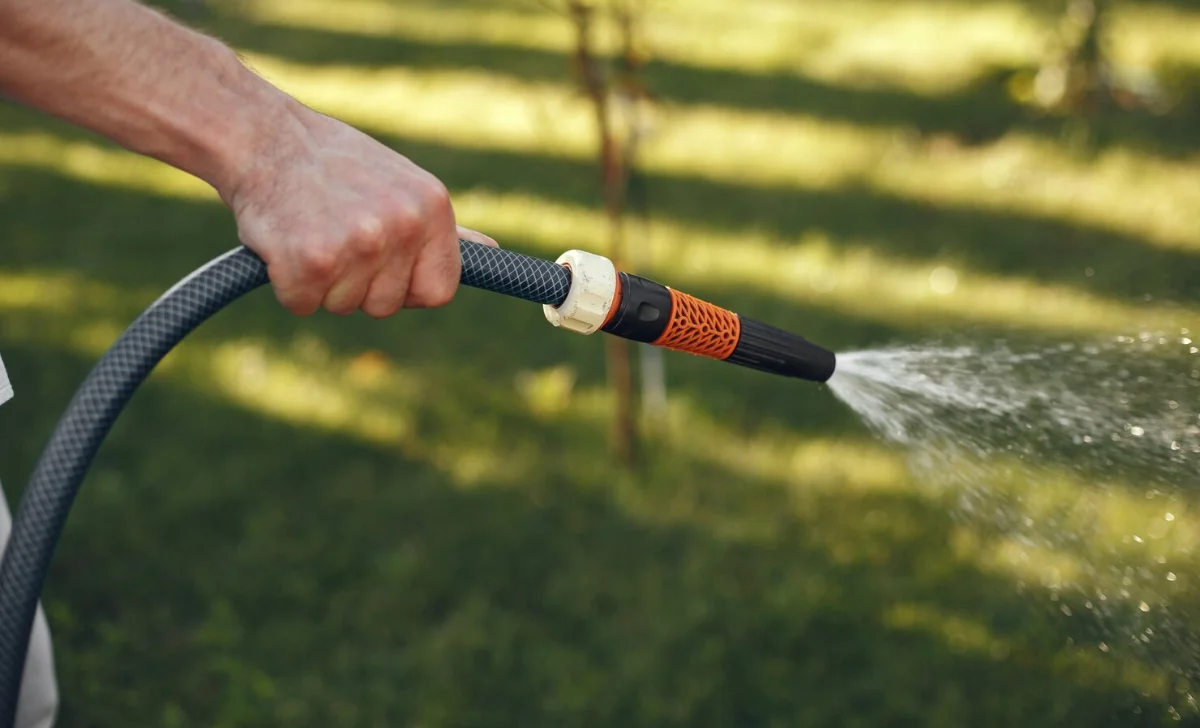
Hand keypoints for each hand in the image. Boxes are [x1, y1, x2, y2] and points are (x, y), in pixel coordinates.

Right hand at [220, 106, 495, 316]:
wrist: (263, 136)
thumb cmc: (334, 164)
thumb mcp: (402, 185)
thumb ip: (442, 229)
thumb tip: (491, 252)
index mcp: (432, 208)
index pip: (438, 291)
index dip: (405, 288)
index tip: (380, 268)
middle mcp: (402, 225)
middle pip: (386, 305)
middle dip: (356, 284)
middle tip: (333, 234)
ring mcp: (359, 243)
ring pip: (343, 306)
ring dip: (320, 283)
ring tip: (309, 230)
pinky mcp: (312, 260)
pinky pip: (302, 304)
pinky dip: (286, 285)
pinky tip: (284, 243)